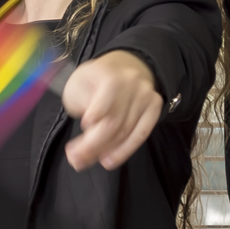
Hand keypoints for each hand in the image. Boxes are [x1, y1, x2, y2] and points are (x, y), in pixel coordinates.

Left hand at [60, 50, 162, 170]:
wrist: (120, 67)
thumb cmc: (92, 81)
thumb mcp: (77, 85)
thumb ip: (81, 105)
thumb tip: (89, 130)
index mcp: (110, 75)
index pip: (106, 101)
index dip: (96, 114)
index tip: (84, 124)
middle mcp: (132, 82)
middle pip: (114, 122)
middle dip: (93, 145)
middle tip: (74, 159)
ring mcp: (146, 95)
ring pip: (126, 132)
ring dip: (105, 151)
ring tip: (85, 162)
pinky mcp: (155, 106)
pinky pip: (141, 134)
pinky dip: (125, 150)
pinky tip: (110, 160)